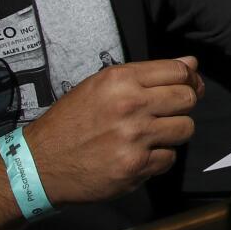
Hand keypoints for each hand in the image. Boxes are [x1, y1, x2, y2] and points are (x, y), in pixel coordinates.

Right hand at [24, 57, 202, 204]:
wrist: (39, 164)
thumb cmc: (72, 121)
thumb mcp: (101, 86)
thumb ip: (148, 74)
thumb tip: (191, 63)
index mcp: (120, 80)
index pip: (179, 71)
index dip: (189, 79)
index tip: (188, 87)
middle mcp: (129, 105)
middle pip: (188, 98)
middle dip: (183, 105)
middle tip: (166, 113)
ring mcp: (134, 137)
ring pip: (185, 128)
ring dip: (173, 133)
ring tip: (151, 135)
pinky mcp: (135, 166)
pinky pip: (170, 158)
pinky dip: (159, 158)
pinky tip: (139, 155)